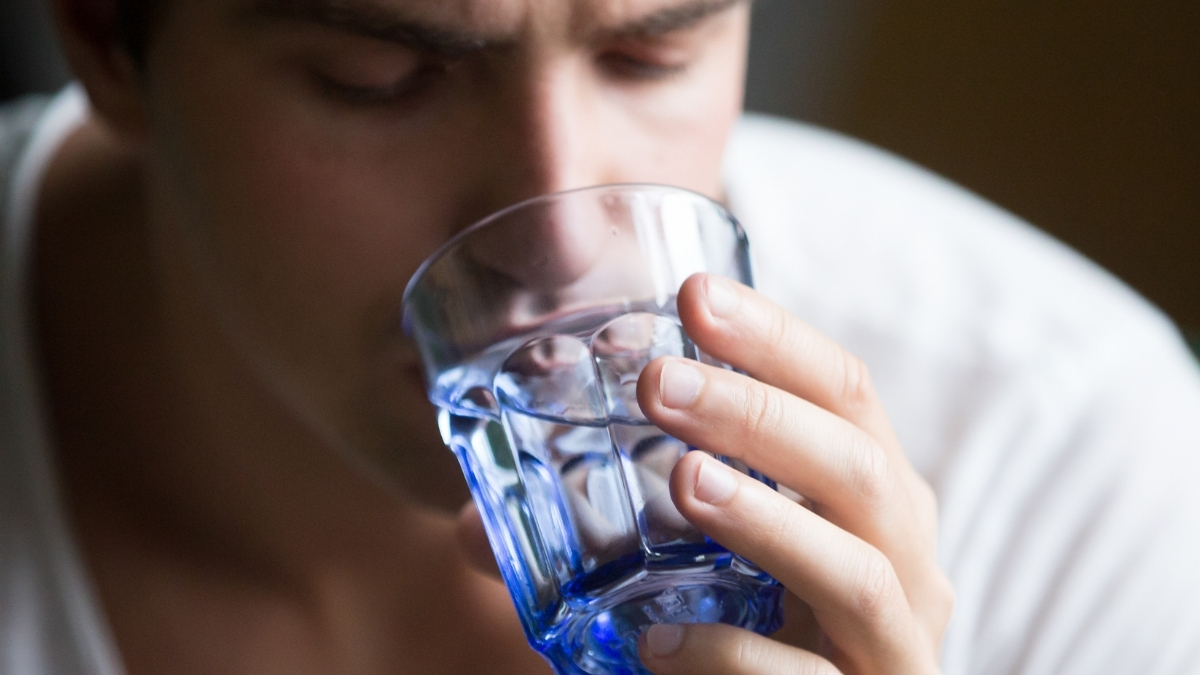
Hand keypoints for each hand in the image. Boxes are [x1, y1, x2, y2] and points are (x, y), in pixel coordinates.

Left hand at [453, 273, 952, 674]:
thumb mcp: (701, 558)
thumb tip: (470, 523)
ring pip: (854, 568)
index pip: (843, 390)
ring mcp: (896, 638)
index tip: (694, 294)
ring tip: (684, 479)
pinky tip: (656, 638)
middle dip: (758, 413)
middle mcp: (901, 552)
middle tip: (660, 382)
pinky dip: (731, 655)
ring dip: (765, 518)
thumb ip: (607, 531)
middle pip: (857, 462)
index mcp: (869, 488)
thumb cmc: (756, 626)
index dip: (776, 337)